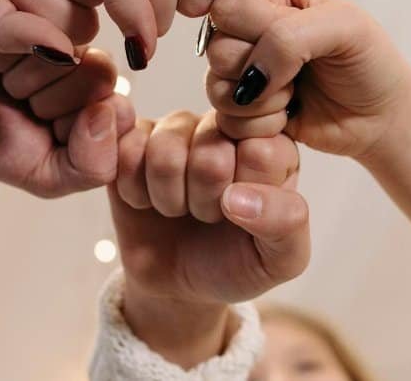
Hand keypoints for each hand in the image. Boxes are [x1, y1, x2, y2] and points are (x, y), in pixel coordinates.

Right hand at [0, 19, 133, 197]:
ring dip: (23, 74)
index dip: (75, 128)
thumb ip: (91, 166)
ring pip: (70, 49)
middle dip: (47, 100)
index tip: (42, 133)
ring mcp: (63, 29)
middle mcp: (91, 63)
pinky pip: (37, 22)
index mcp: (105, 104)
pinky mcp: (32, 2)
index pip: (120, 112)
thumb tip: (108, 110)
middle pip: (99, 76)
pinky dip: (7, 48)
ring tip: (2, 80)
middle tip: (15, 103)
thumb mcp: (44, 176)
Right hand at [108, 110, 306, 365]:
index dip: (243, 194)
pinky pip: (125, 149)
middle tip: (208, 215)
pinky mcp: (134, 136)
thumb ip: (285, 222)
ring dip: (167, 197)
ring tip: (178, 209)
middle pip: (210, 150)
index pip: (261, 151)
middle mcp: (226, 126)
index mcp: (273, 146)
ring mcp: (178, 127)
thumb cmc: (235, 262)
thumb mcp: (280, 258)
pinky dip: (133, 190)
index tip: (242, 213)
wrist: (178, 284)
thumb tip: (238, 196)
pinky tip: (146, 199)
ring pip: (164, 150)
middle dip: (204, 201)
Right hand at [206, 0, 410, 160]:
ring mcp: (240, 71)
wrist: (381, 116)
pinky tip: (288, 115)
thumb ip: (288, 37)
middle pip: (217, 49)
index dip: (258, 31)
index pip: (228, 7)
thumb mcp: (343, 26)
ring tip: (296, 94)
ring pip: (216, 87)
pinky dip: (261, 125)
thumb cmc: (367, 61)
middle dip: (262, 69)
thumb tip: (248, 77)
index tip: (298, 38)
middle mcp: (244, 29)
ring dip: (264, 101)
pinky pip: (226, 121)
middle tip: (300, 71)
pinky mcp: (242, 110)